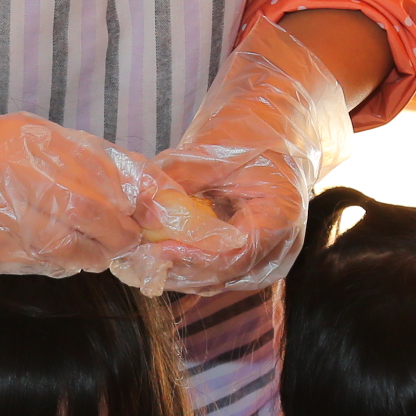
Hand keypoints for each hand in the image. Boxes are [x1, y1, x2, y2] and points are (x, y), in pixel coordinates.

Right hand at [0, 102, 207, 279]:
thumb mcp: (24, 135)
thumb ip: (80, 156)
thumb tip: (140, 184)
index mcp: (23, 140)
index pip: (97, 175)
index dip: (133, 200)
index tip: (153, 212)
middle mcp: (8, 178)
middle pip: (88, 215)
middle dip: (120, 233)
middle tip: (132, 238)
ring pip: (68, 248)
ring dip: (96, 253)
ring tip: (103, 249)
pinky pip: (41, 263)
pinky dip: (64, 262)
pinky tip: (68, 255)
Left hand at [142, 16, 352, 296]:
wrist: (277, 135)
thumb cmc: (252, 134)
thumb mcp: (216, 148)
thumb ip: (180, 176)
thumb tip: (139, 199)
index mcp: (280, 216)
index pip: (235, 253)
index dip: (194, 256)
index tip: (158, 249)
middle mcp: (278, 249)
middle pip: (222, 275)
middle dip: (175, 268)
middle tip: (135, 257)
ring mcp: (264, 261)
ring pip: (214, 282)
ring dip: (175, 273)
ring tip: (137, 258)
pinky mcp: (248, 264)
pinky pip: (213, 276)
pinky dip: (183, 268)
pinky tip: (153, 255)